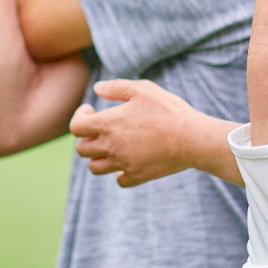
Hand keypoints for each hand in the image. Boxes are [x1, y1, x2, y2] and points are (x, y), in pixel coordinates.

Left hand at [70, 79, 206, 186]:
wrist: (192, 138)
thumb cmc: (168, 110)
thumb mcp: (142, 89)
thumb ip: (116, 87)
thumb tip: (97, 89)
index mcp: (107, 124)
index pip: (75, 127)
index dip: (79, 117)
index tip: (91, 110)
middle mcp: (111, 146)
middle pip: (81, 150)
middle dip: (86, 138)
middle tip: (100, 129)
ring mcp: (123, 163)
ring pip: (95, 168)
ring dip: (98, 157)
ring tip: (111, 146)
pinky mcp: (138, 175)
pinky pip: (119, 180)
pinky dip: (119, 173)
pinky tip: (128, 161)